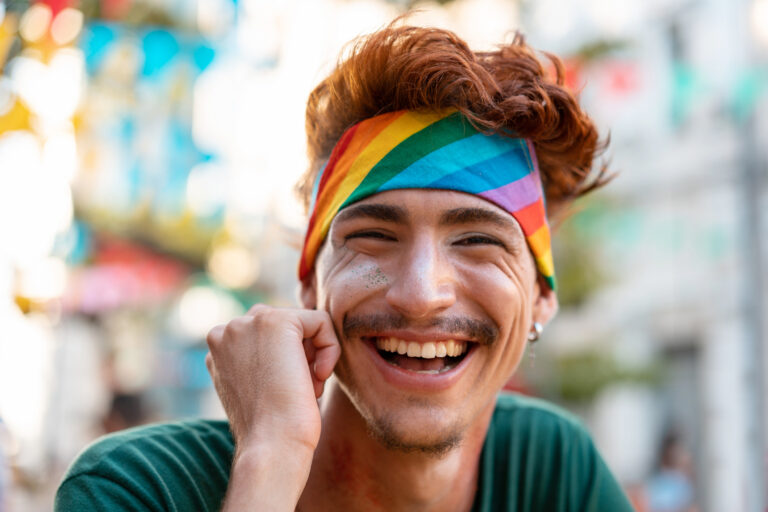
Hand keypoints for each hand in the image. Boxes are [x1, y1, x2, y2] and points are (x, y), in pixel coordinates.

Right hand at [206, 304, 340, 453]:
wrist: (271, 446)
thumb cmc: (272, 429)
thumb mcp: (259, 387)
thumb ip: (263, 358)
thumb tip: (290, 345)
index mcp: (218, 350)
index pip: (266, 337)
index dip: (287, 363)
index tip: (287, 392)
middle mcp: (225, 332)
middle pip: (284, 327)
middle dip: (301, 356)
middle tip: (300, 390)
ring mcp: (246, 323)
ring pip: (302, 323)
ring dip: (314, 354)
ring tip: (308, 385)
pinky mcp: (275, 321)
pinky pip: (320, 320)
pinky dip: (330, 348)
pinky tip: (320, 376)